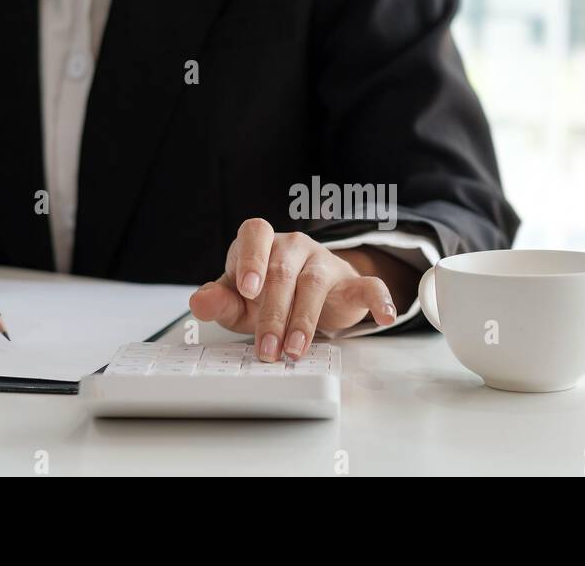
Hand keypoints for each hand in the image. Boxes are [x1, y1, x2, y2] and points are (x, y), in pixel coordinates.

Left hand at [189, 219, 412, 361]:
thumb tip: (199, 301)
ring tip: (294, 350)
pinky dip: (379, 299)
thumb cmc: (266, 297)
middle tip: (267, 349)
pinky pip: (369, 285)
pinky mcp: (351, 282)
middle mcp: (293, 246)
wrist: (306, 299)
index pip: (255, 234)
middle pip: (282, 272)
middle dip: (273, 314)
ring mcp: (324, 262)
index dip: (251, 259)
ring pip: (315, 283)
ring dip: (304, 320)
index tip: (248, 290)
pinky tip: (384, 315)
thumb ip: (219, 301)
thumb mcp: (238, 303)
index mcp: (262, 244)